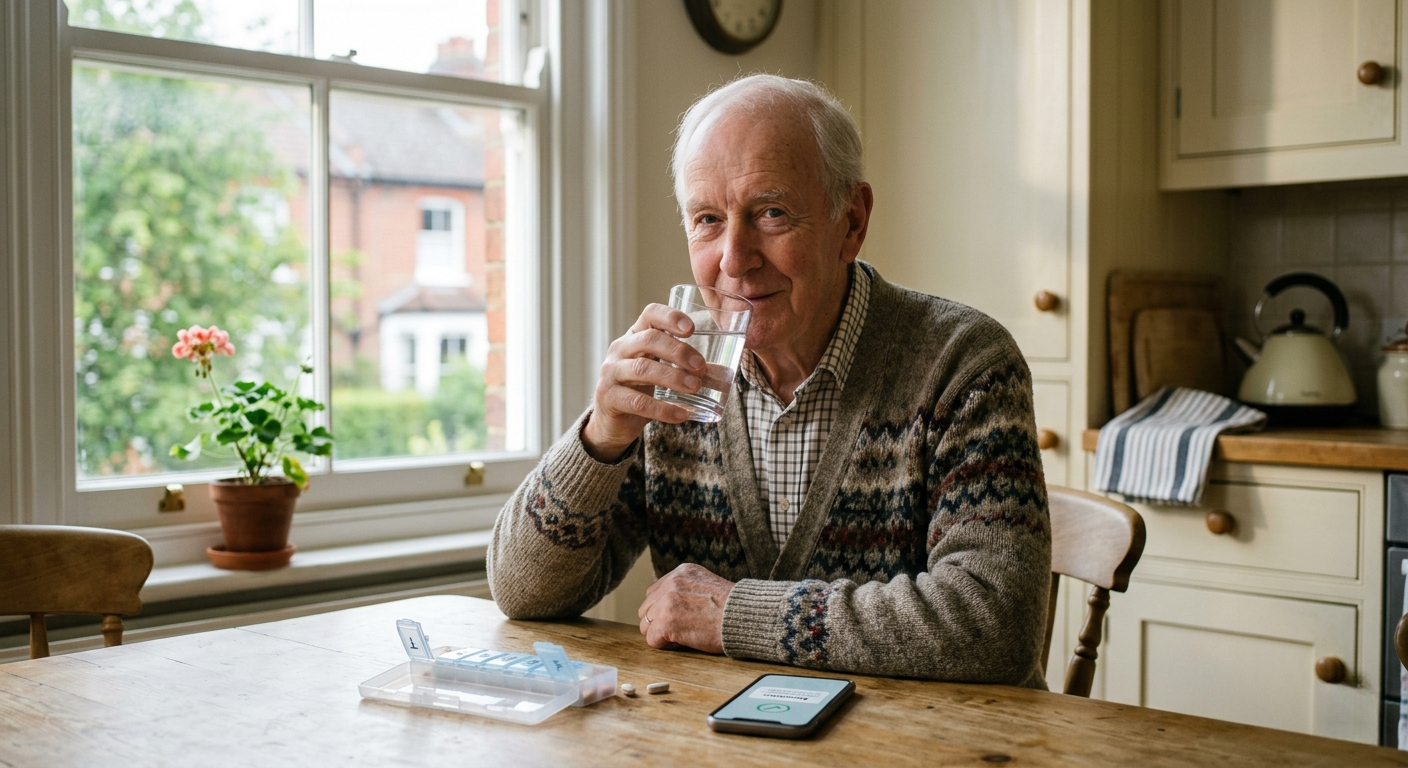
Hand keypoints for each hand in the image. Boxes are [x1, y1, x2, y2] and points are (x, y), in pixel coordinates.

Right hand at [582, 304, 706, 461]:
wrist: (612, 421)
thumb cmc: (640, 389)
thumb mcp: (660, 371)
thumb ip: (687, 369)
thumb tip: (725, 374)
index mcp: (634, 336)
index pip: (650, 314)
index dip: (670, 317)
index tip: (692, 328)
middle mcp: (619, 349)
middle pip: (649, 340)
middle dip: (678, 351)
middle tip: (701, 367)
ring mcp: (611, 373)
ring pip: (643, 369)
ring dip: (673, 377)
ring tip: (695, 387)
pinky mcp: (609, 397)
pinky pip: (637, 402)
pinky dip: (662, 409)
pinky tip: (680, 415)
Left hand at [638, 563, 732, 654]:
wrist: (742, 617)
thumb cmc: (732, 608)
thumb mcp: (707, 585)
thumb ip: (686, 589)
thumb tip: (669, 605)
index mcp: (681, 572)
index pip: (654, 593)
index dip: (663, 609)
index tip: (678, 617)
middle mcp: (671, 583)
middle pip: (646, 609)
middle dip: (659, 621)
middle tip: (679, 629)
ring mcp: (666, 602)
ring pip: (646, 625)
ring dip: (661, 633)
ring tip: (683, 635)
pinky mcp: (666, 622)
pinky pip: (652, 639)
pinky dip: (665, 645)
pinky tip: (682, 641)